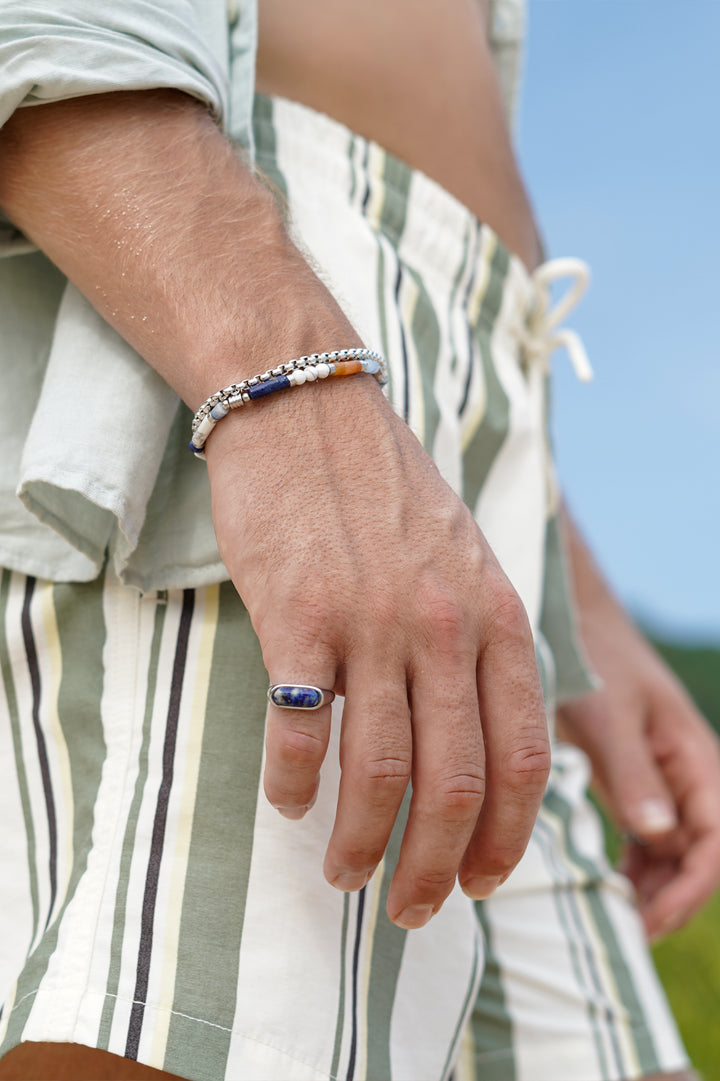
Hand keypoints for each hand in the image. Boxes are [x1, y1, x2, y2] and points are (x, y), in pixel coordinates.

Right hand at [207, 373, 549, 928]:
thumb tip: (479, 742)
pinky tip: (288, 801)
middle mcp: (444, 627)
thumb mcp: (464, 559)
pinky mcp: (298, 616)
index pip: (522, 757)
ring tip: (345, 874)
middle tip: (411, 910)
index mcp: (496, 617)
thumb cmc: (383, 491)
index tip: (481, 881)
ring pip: (379, 772)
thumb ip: (480, 642)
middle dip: (435, 867)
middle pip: (455, 783)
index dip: (506, 837)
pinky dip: (292, 783)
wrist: (306, 409)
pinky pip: (298, 728)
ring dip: (363, 843)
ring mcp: (371, 622)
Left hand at [557, 515, 719, 939]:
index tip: (645, 922)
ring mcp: (668, 778)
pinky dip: (641, 865)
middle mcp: (692, 774)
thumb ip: (632, 772)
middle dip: (673, 897)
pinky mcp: (642, 779)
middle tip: (625, 929)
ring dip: (657, 887)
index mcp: (697, 758)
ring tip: (617, 913)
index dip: (688, 891)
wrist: (575, 620)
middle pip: (702, 856)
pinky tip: (612, 882)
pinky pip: (655, 837)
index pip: (716, 844)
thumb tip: (659, 833)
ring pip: (679, 852)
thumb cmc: (595, 658)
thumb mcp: (609, 715)